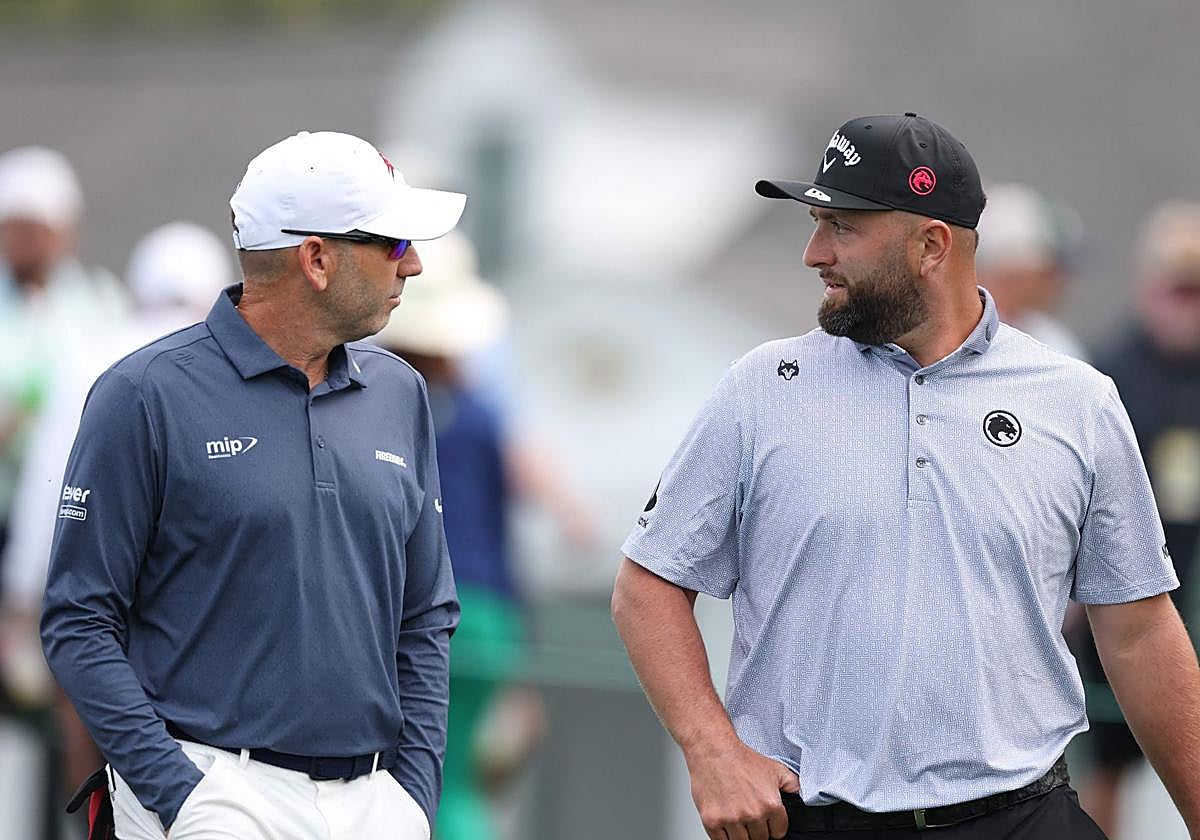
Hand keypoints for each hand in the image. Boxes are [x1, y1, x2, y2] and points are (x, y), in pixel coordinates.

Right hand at [685, 739, 800, 839]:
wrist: (714, 751)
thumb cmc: (741, 759)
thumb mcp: (775, 768)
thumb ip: (793, 785)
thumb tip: (804, 796)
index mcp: (770, 804)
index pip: (778, 833)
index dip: (773, 826)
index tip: (767, 821)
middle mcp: (752, 814)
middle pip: (760, 839)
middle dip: (757, 829)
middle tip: (750, 815)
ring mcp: (731, 819)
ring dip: (741, 834)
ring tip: (738, 818)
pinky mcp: (712, 821)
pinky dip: (724, 836)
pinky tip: (726, 822)